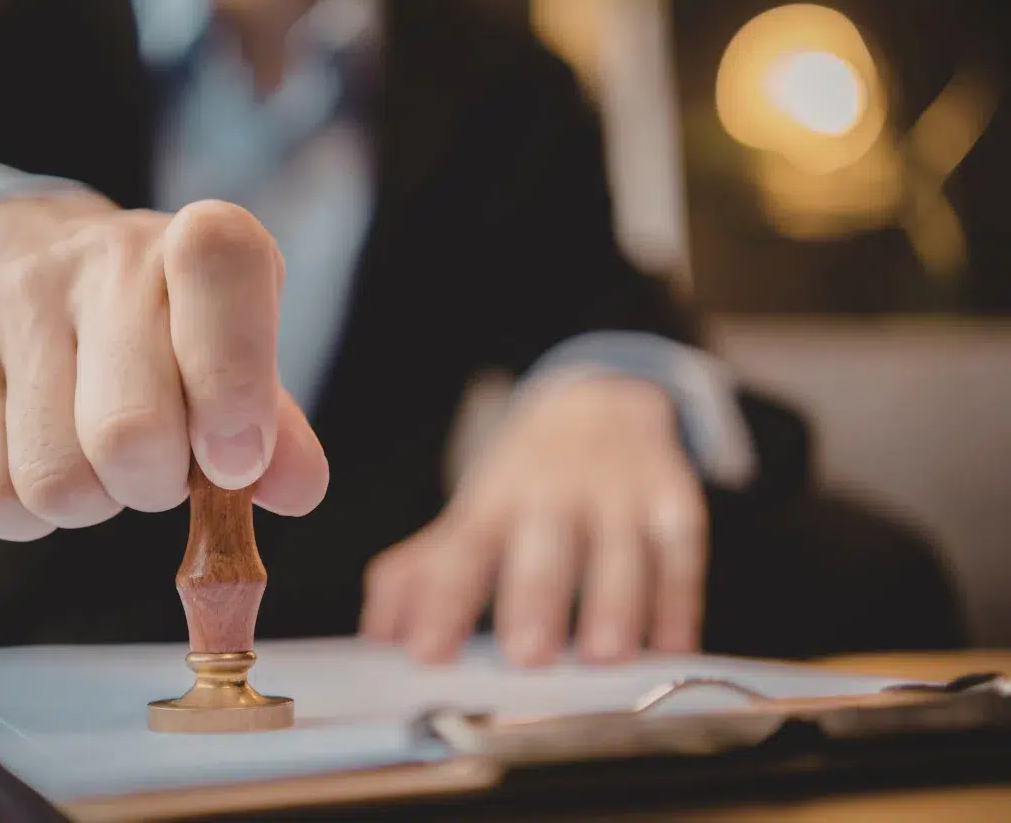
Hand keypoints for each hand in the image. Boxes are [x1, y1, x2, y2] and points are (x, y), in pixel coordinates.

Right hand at [0, 192, 327, 540]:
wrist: (26, 260)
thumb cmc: (162, 325)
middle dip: (157, 485)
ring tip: (104, 458)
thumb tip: (298, 490)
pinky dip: (27, 514)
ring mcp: (14, 307)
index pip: (220, 270)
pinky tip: (48, 462)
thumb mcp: (236, 348)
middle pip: (130, 429)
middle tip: (165, 467)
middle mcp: (102, 258)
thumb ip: (276, 424)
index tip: (237, 460)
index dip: (235, 383)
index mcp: (196, 240)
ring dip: (94, 501)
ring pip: (56, 478)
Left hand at [361, 375, 706, 665]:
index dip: (444, 602)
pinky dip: (680, 599)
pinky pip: (681, 552)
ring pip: (619, 551)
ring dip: (614, 602)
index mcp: (495, 503)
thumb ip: (423, 573)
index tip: (426, 653)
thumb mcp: (474, 511)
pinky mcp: (674, 502)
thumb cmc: (529, 480)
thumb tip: (377, 633)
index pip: (462, 552)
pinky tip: (673, 647)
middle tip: (526, 656)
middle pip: (543, 548)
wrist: (603, 402)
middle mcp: (554, 495)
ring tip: (603, 655)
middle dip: (534, 600)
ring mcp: (618, 496)